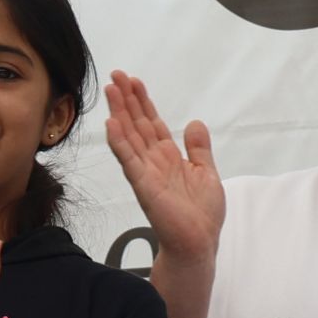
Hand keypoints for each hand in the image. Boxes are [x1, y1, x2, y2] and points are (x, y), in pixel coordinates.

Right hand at [105, 70, 224, 262]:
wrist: (199, 243)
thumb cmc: (202, 215)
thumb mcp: (207, 173)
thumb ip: (199, 148)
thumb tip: (196, 123)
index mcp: (169, 157)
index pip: (152, 123)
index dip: (143, 102)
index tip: (134, 81)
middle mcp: (154, 161)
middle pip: (137, 124)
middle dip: (127, 99)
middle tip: (115, 75)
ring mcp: (146, 173)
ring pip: (129, 137)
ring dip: (119, 113)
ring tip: (110, 90)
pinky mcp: (144, 186)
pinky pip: (129, 161)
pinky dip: (120, 143)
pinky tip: (111, 124)